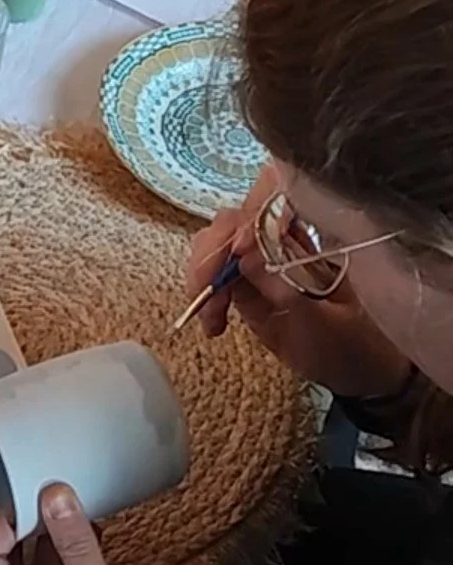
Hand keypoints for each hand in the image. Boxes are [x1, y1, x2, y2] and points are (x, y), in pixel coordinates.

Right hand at [186, 163, 409, 399]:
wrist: (362, 372)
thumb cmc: (354, 345)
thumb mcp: (323, 324)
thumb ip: (283, 290)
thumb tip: (241, 252)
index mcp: (312, 235)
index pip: (273, 192)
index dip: (249, 209)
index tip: (238, 250)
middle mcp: (282, 239)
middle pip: (233, 220)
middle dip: (212, 251)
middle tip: (206, 291)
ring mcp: (261, 262)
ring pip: (216, 245)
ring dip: (203, 276)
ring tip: (210, 315)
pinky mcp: (247, 286)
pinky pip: (215, 277)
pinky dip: (205, 296)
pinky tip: (212, 324)